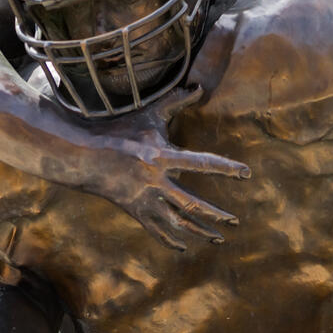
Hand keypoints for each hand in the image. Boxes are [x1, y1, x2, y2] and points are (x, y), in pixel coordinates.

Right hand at [82, 85, 249, 251]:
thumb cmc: (120, 131)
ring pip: (177, 222)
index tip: (247, 174)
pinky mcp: (135, 211)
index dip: (227, 169)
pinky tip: (185, 246)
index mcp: (161, 157)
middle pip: (192, 204)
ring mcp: (144, 199)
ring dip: (200, 232)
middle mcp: (155, 182)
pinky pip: (157, 230)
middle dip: (216, 215)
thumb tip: (199, 86)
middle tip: (236, 221)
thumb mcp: (149, 115)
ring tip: (219, 239)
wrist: (85, 157)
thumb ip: (175, 102)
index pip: (202, 163)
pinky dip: (171, 240)